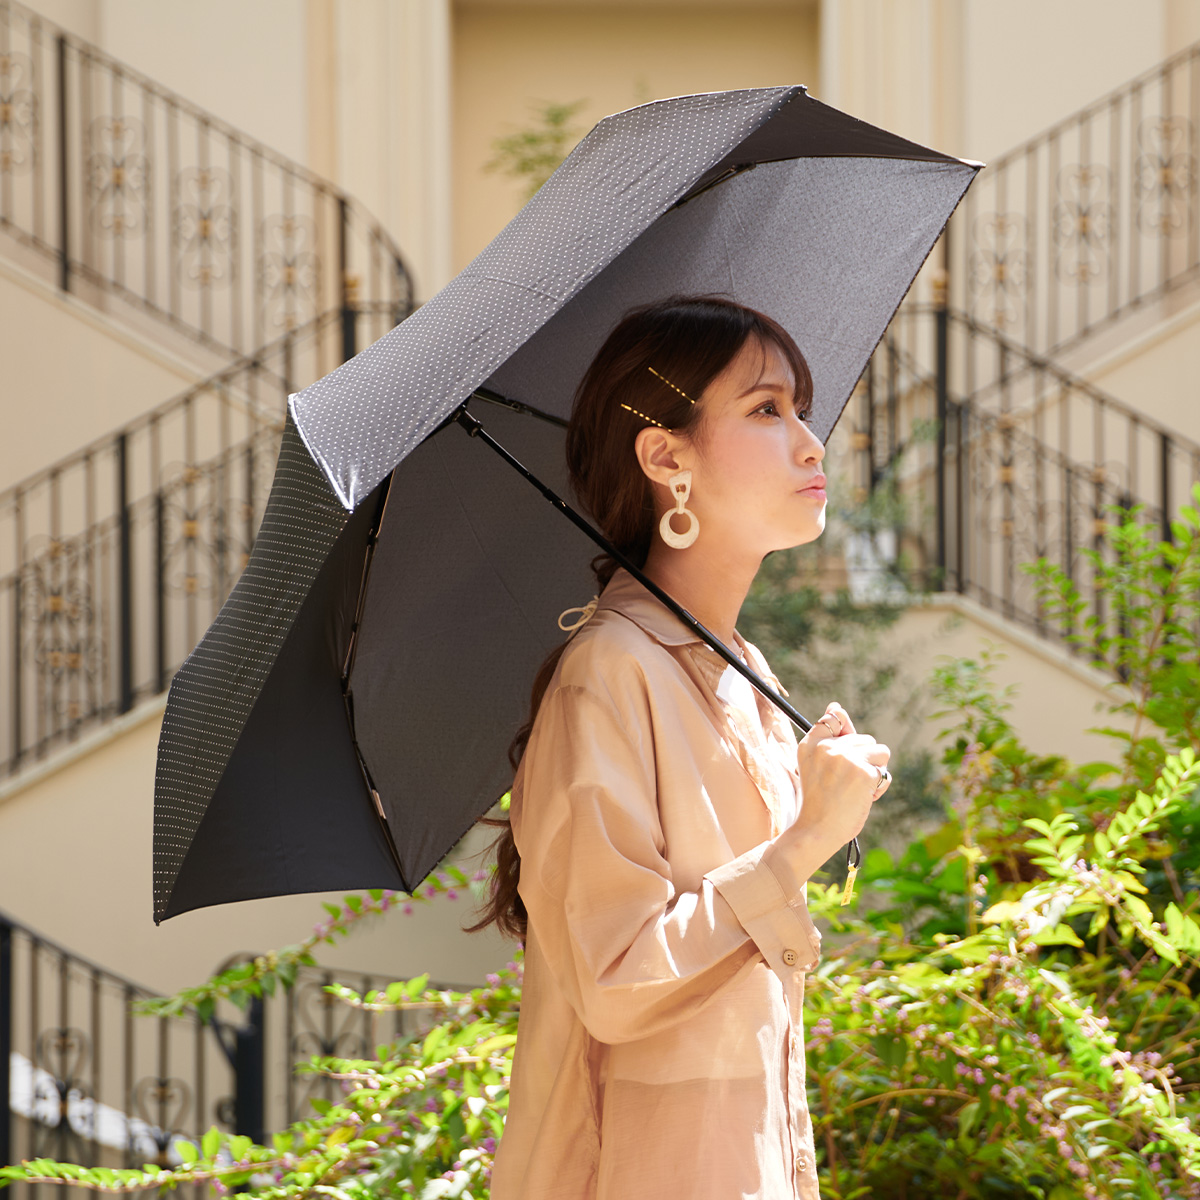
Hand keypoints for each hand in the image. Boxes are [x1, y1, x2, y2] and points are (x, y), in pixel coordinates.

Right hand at [763, 702, 890, 897]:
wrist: (816, 831)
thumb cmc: (818, 802)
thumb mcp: (814, 766)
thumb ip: (828, 738)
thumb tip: (837, 706)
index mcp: (810, 744)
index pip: (833, 719)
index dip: (845, 730)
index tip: (843, 750)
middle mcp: (826, 747)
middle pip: (864, 738)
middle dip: (863, 759)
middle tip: (846, 783)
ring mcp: (845, 757)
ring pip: (879, 750)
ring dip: (874, 769)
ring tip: (856, 788)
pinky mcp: (864, 771)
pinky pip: (884, 770)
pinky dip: (878, 785)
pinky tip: (863, 797)